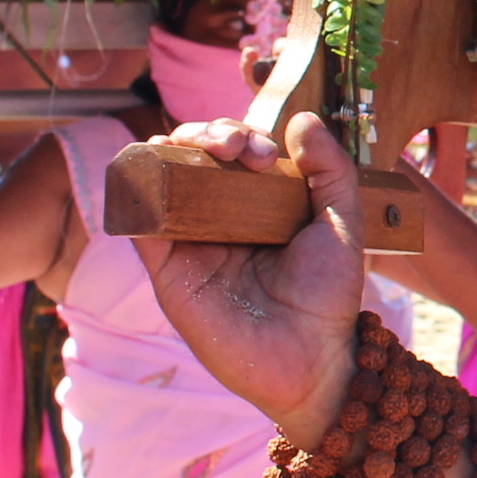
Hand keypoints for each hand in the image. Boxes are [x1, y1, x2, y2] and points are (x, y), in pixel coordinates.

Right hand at [134, 113, 366, 447]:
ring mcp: (190, 242)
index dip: (243, 135)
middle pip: (195, 154)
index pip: (235, 151)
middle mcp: (220, 218)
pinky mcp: (166, 268)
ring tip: (208, 148)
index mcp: (258, 204)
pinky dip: (134, 183)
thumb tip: (299, 119)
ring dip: (172, 147)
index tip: (268, 154)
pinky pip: (136, 219)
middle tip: (239, 148)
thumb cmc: (328, 296)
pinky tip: (152, 164)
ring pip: (162, 175)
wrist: (309, 358)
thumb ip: (330, 169)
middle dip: (211, 133)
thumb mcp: (342, 222)